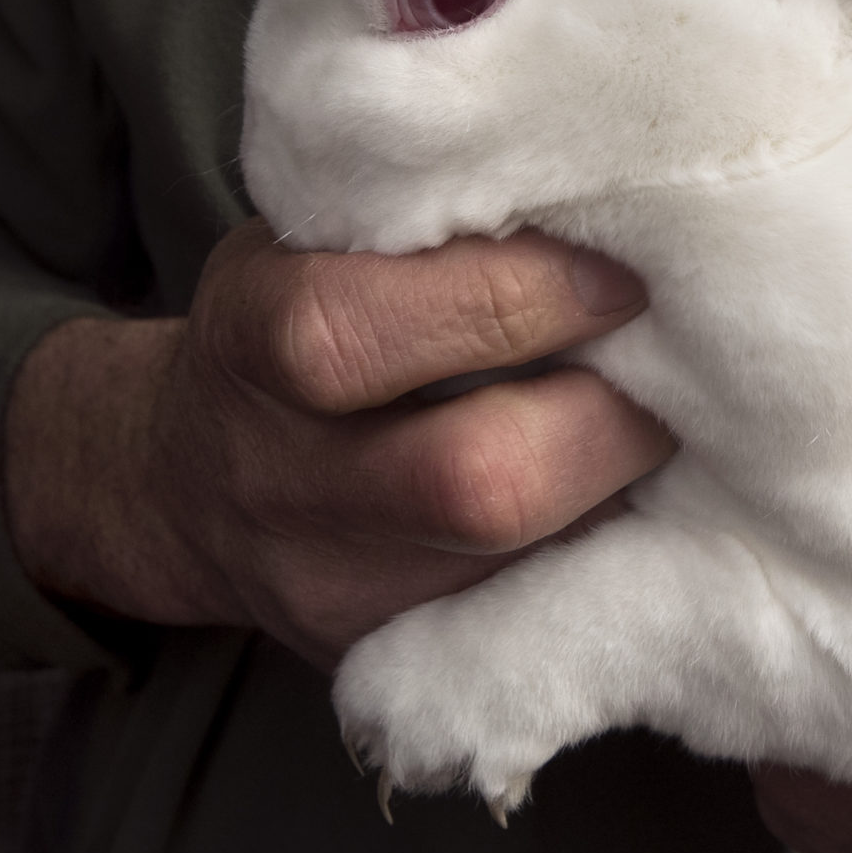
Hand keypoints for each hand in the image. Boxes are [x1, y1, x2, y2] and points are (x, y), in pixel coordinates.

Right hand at [4, 219, 672, 669]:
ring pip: (527, 568)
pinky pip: (531, 619)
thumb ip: (431, 221)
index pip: (362, 330)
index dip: (519, 297)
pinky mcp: (389, 660)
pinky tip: (630, 503)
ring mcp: (335, 594)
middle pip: (469, 484)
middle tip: (673, 369)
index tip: (619, 272)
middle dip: (609, 420)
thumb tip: (604, 192)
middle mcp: (280, 482)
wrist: (178, 481)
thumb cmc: (291, 324)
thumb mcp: (318, 240)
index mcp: (253, 338)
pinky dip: (604, 555)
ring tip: (663, 427)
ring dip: (625, 492)